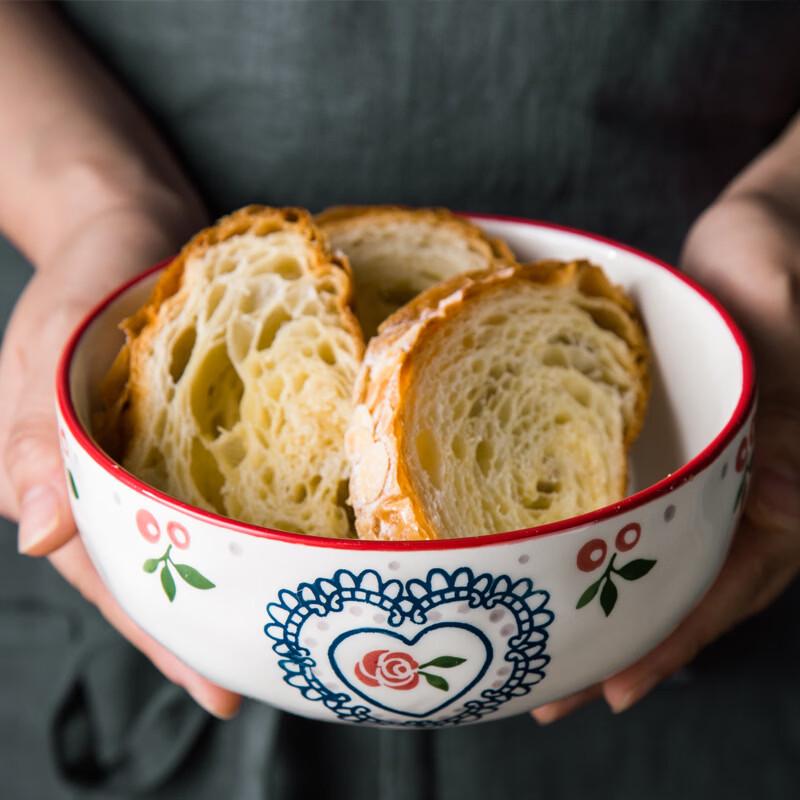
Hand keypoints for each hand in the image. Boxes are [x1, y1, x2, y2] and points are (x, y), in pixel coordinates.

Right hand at [0, 207, 241, 718]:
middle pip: (161, 572)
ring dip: (233, 583)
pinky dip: (250, 520)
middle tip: (263, 678)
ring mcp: (162, 461)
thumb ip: (33, 436)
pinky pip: (223, 488)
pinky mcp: (200, 433)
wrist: (133, 224)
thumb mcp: (42, 346)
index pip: (113, 576)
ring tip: (289, 631)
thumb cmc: (83, 282)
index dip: (161, 635)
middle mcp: (121, 481)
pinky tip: (291, 543)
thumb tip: (38, 533)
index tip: (217, 685)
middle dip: (204, 630)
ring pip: (194, 539)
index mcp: (69, 479)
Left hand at [532, 192, 799, 722]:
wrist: (760, 233)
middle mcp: (749, 492)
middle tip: (549, 697)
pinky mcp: (676, 452)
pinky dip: (607, 551)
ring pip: (660, 561)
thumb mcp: (789, 319)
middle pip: (687, 590)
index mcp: (788, 481)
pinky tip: (561, 573)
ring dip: (606, 610)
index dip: (675, 637)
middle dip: (621, 646)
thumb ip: (797, 408)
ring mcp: (710, 476)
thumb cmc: (783, 262)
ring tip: (541, 657)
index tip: (613, 687)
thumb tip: (790, 506)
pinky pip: (644, 513)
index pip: (732, 581)